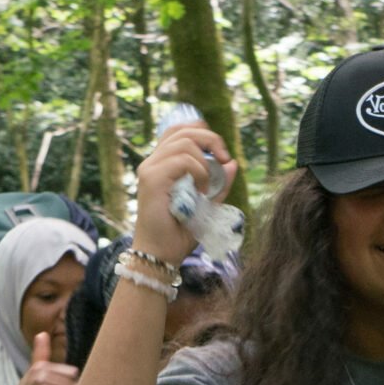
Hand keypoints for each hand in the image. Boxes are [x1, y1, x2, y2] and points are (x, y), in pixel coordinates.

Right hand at [134, 123, 234, 263]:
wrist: (162, 254)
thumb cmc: (181, 232)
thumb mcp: (208, 204)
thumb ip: (220, 184)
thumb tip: (233, 163)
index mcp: (163, 164)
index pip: (179, 130)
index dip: (202, 131)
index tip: (221, 153)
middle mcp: (153, 162)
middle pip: (183, 130)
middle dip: (211, 139)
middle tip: (225, 158)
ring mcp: (150, 169)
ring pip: (184, 142)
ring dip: (205, 162)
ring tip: (208, 186)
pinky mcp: (151, 179)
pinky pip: (182, 160)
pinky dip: (199, 172)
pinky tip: (201, 191)